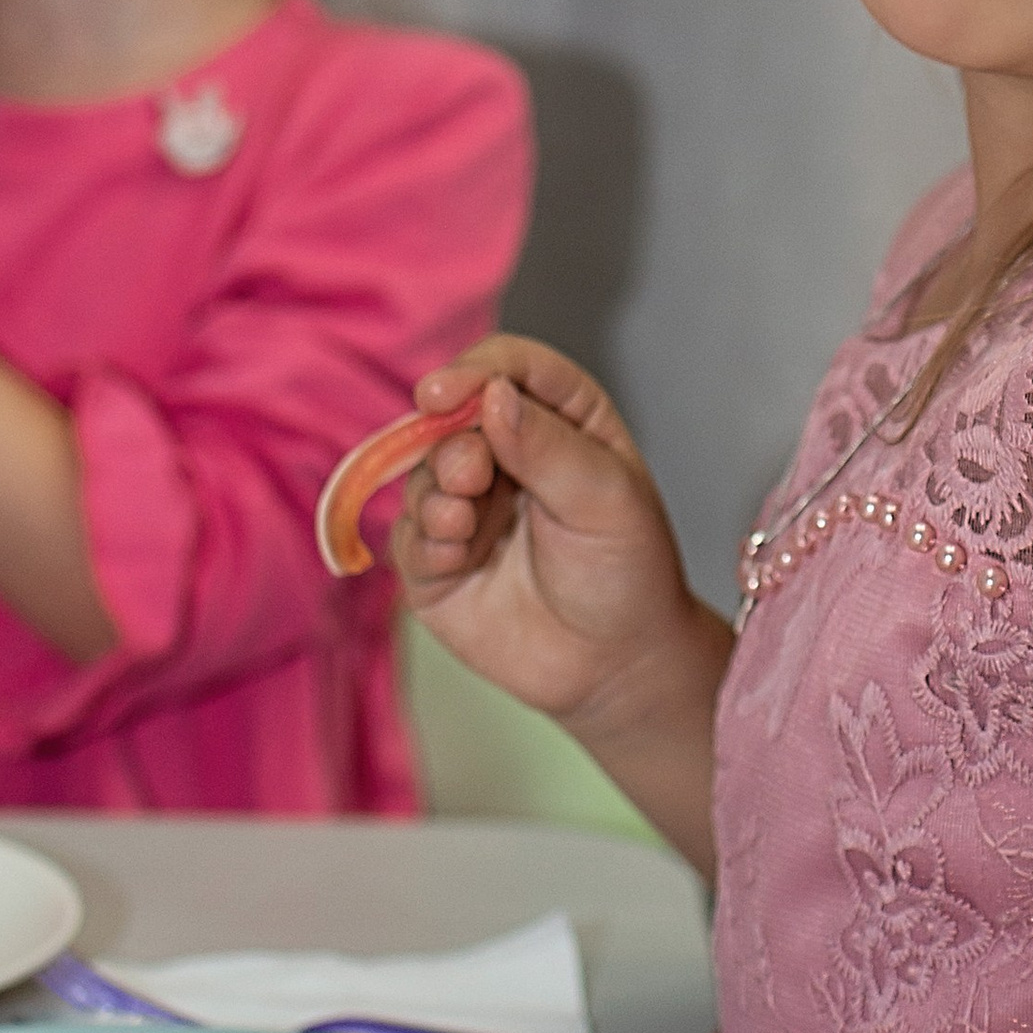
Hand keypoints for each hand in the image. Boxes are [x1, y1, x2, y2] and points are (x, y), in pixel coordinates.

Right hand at [388, 337, 715, 749]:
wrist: (616, 664)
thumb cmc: (627, 572)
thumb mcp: (604, 499)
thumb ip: (547, 446)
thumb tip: (493, 395)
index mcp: (559, 419)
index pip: (508, 369)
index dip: (473, 371)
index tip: (443, 392)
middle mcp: (506, 454)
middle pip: (451, 420)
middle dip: (449, 443)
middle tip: (469, 477)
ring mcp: (467, 507)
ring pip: (421, 475)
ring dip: (435, 495)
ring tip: (464, 526)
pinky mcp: (436, 562)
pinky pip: (406, 537)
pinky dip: (423, 541)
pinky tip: (456, 558)